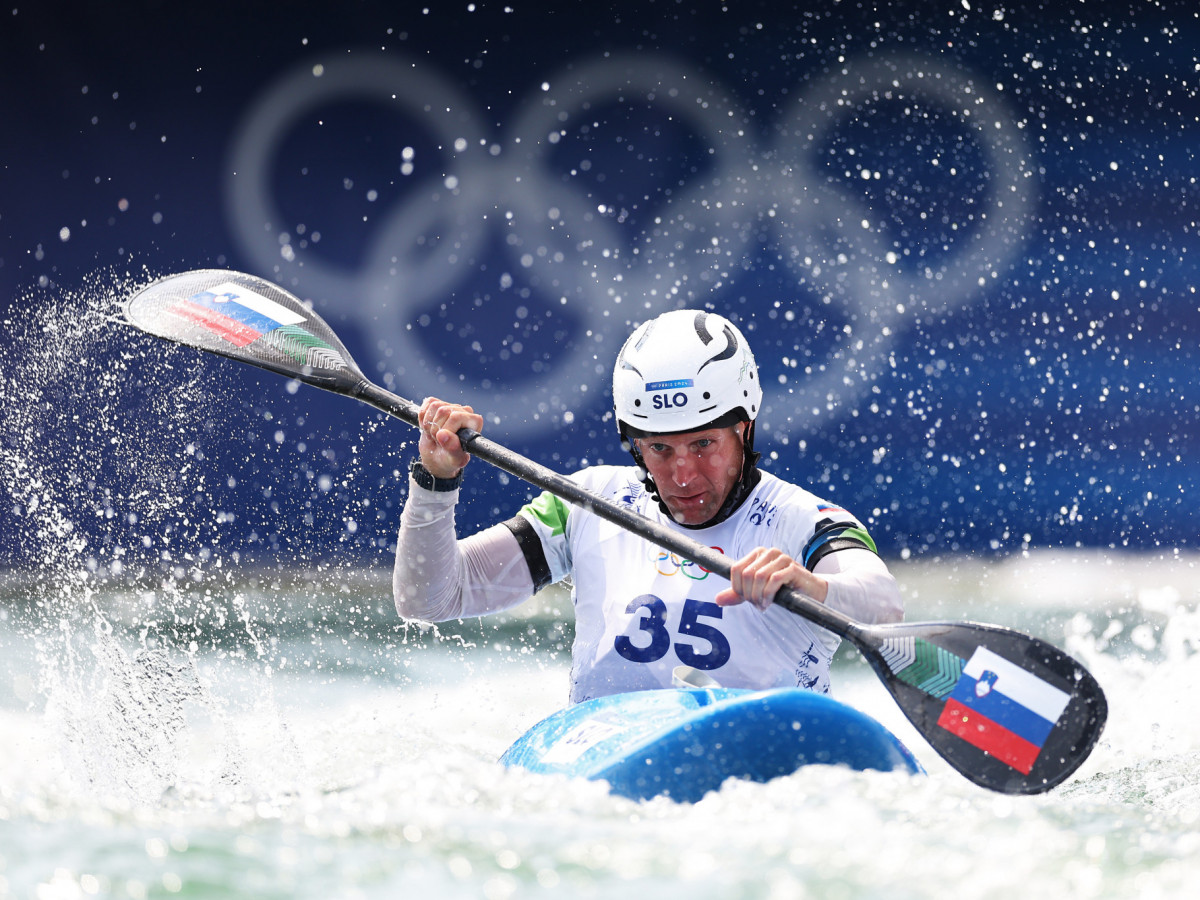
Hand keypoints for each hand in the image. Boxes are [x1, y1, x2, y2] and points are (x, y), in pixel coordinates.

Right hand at [417, 397, 483, 478]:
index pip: (456, 417)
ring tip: (434, 435)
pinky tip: (429, 427)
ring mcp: (451, 406)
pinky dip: (423, 417)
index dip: (445, 430)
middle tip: (438, 440)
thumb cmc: (450, 459)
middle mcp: (465, 411)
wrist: (437, 458)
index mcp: (474, 422)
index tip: (444, 441)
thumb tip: (443, 434)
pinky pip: (427, 403)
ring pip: (434, 406)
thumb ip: (452, 448)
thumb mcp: (454, 459)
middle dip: (435, 429)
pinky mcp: (439, 404)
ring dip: (429, 424)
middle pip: (443, 411)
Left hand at [714, 546, 828, 610]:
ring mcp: (782, 558)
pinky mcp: (792, 568)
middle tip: (757, 604)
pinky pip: (774, 580)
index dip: (737, 587)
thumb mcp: (756, 591)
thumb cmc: (782, 589)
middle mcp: (768, 552)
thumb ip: (737, 594)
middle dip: (749, 594)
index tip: (746, 599)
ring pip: (758, 577)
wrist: (809, 591)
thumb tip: (717, 600)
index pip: (736, 569)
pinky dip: (769, 594)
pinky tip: (770, 602)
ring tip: (764, 604)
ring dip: (758, 596)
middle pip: (746, 574)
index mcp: (757, 554)